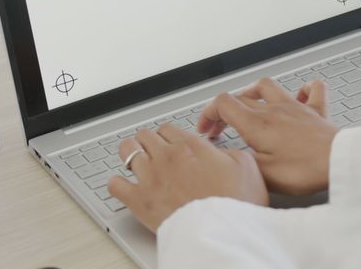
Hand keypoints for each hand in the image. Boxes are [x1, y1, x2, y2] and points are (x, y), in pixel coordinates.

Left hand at [108, 125, 267, 232]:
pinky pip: (114, 184)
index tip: (170, 140)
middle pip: (145, 135)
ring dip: (130, 152)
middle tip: (151, 147)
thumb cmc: (235, 202)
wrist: (220, 232)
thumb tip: (220, 152)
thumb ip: (229, 152)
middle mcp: (167, 157)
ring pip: (127, 151)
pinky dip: (116, 183)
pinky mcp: (138, 200)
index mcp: (191, 146)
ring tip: (133, 157)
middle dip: (148, 140)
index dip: (169, 134)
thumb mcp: (246, 166)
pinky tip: (122, 184)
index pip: (168, 128)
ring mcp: (149, 177)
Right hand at [198, 78, 338, 194]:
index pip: (223, 103)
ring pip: (269, 86)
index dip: (208, 114)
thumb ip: (239, 161)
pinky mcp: (317, 111)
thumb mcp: (262, 174)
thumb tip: (222, 155)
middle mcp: (275, 109)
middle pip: (241, 98)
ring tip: (248, 103)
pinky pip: (313, 89)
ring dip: (254, 92)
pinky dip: (303, 90)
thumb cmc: (305, 169)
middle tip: (220, 129)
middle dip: (224, 111)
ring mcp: (296, 107)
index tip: (206, 129)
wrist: (339, 161)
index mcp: (258, 124)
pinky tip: (298, 95)